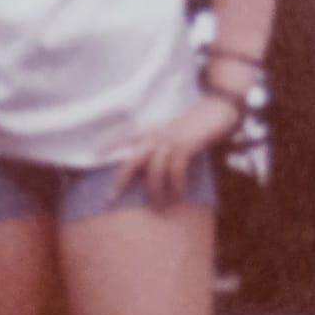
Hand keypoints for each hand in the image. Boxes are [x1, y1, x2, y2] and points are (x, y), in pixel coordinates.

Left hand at [108, 95, 242, 207]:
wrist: (218, 108)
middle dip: (121, 179)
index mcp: (153, 133)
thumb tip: (153, 173)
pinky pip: (177, 169)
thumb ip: (163, 149)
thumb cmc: (198, 125)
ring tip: (158, 206)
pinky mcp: (186, 144)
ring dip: (155, 190)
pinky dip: (177, 185)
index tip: (96, 159)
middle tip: (113, 197)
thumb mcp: (175, 134)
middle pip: (133, 160)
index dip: (109, 149)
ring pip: (154, 169)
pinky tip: (180, 195)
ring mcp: (171, 140)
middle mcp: (157, 136)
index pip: (125, 141)